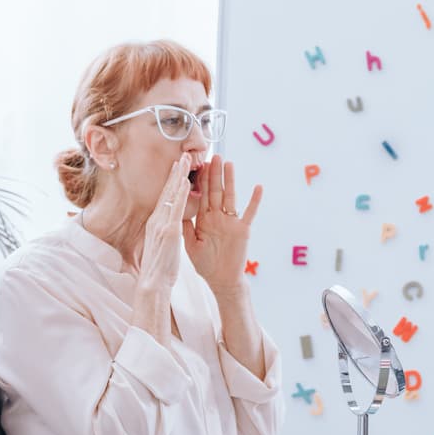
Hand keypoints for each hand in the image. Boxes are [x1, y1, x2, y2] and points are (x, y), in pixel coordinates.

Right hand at [135, 154, 190, 292]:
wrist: (153, 283)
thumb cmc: (159, 267)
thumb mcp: (161, 245)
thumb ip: (164, 233)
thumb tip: (166, 225)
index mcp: (156, 223)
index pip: (165, 197)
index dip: (172, 182)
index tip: (178, 168)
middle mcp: (157, 220)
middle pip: (167, 191)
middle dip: (176, 172)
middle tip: (184, 156)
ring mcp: (162, 224)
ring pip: (172, 195)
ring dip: (180, 176)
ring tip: (187, 160)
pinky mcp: (169, 231)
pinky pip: (176, 208)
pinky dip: (181, 193)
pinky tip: (187, 181)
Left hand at [183, 154, 261, 294]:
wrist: (221, 280)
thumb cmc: (206, 264)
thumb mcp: (190, 244)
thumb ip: (185, 226)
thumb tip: (175, 209)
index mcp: (204, 219)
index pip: (201, 194)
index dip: (199, 179)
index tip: (196, 163)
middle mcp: (218, 217)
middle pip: (215, 190)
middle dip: (214, 173)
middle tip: (213, 154)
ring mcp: (231, 221)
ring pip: (230, 196)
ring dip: (230, 180)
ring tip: (229, 163)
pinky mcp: (242, 229)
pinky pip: (249, 212)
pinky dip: (254, 200)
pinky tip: (258, 187)